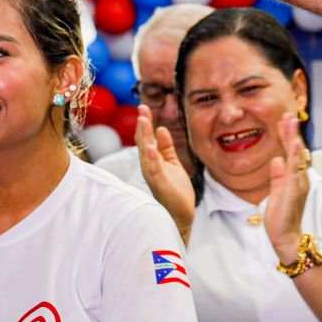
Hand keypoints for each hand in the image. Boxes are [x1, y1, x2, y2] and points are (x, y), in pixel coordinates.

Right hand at [135, 106, 194, 240]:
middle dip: (143, 126)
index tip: (143, 107)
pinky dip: (151, 159)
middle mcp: (150, 167)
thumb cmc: (175, 190)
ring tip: (143, 121)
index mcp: (153, 162)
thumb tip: (162, 129)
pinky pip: (154, 170)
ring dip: (144, 138)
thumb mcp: (172, 164)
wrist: (180, 214)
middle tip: (141, 108)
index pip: (146, 139)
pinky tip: (150, 148)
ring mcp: (154, 176)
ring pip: (146, 154)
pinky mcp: (160, 185)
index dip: (145, 124)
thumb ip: (166, 148)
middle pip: (143, 143)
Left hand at [266, 113, 311, 263]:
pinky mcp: (295, 188)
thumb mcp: (276, 191)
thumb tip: (276, 160)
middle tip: (288, 113)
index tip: (284, 120)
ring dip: (294, 137)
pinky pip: (296, 168)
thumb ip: (277, 176)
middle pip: (296, 150)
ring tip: (291, 121)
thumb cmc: (280, 217)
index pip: (290, 152)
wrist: (285, 237)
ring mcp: (299, 181)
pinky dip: (296, 154)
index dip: (287, 136)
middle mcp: (300, 176)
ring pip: (297, 155)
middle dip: (291, 131)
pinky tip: (295, 143)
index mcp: (294, 176)